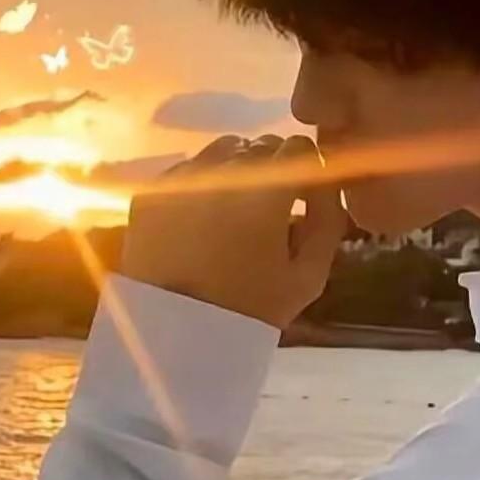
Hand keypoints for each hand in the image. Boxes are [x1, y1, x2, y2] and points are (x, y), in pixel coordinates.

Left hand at [122, 135, 348, 328]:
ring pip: (222, 151)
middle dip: (272, 168)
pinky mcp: (152, 190)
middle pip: (260, 146)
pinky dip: (199, 183)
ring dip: (236, 169)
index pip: (299, 146)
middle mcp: (224, 170)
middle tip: (269, 207)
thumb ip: (327, 222)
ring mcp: (182, 177)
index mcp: (268, 189)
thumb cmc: (248, 309)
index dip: (306, 168)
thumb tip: (327, 183)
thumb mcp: (307, 277)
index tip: (303, 193)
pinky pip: (187, 169)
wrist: (172, 332)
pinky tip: (200, 218)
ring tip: (234, 210)